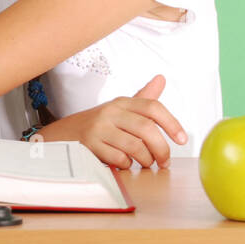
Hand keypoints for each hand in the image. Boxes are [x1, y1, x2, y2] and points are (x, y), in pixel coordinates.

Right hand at [38, 75, 187, 169]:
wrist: (62, 135)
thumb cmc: (98, 123)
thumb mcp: (119, 108)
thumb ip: (143, 98)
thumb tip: (162, 79)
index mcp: (122, 103)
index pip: (152, 107)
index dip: (171, 123)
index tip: (182, 139)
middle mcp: (111, 112)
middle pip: (146, 129)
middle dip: (161, 149)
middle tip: (165, 161)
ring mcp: (99, 129)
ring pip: (134, 146)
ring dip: (145, 159)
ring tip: (147, 164)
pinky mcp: (90, 145)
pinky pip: (118, 158)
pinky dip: (126, 165)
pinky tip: (125, 164)